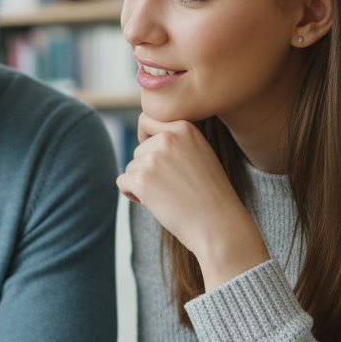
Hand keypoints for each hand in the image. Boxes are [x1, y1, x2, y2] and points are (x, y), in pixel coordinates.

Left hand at [115, 114, 268, 290]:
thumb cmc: (210, 193)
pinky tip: (155, 203)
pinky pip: (122, 181)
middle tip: (170, 186)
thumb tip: (143, 138)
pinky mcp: (141, 179)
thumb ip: (175, 140)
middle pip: (138, 149)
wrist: (218, 224)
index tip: (154, 155)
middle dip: (147, 168)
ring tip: (169, 195)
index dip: (145, 137)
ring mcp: (153, 158)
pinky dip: (132, 194)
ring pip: (131, 166)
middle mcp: (168, 137)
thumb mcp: (199, 153)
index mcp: (185, 127)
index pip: (146, 117)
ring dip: (142, 182)